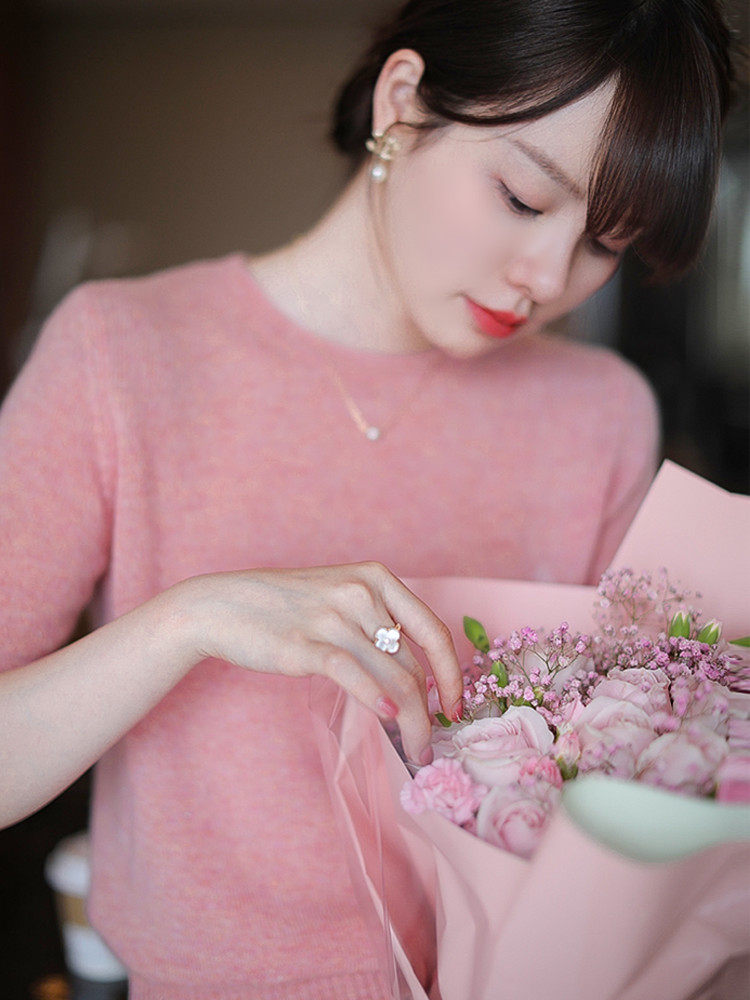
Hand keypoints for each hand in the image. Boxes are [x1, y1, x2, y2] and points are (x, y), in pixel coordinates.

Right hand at [178, 561, 462, 764]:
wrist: (223, 605)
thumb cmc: (285, 608)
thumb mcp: (340, 599)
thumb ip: (377, 627)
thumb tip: (415, 683)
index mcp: (376, 578)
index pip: (433, 631)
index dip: (452, 674)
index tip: (455, 707)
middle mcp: (360, 593)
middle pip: (414, 662)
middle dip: (430, 711)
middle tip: (430, 744)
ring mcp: (333, 617)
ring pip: (393, 676)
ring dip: (412, 722)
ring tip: (415, 750)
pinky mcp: (305, 644)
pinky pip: (352, 674)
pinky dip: (376, 699)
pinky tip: (389, 719)